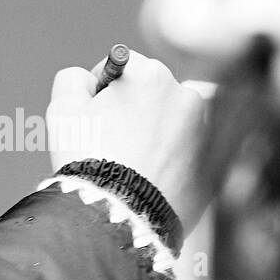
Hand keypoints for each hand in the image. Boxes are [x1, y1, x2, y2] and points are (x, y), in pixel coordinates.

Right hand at [48, 49, 208, 233]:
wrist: (123, 215)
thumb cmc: (90, 157)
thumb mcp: (63, 109)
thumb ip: (73, 79)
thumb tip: (87, 79)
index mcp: (150, 75)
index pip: (122, 64)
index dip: (101, 88)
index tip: (95, 115)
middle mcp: (185, 95)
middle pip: (151, 91)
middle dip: (133, 107)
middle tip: (112, 141)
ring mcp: (206, 130)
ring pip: (172, 119)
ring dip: (156, 130)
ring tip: (134, 162)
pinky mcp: (216, 162)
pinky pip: (189, 148)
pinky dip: (174, 155)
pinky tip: (153, 174)